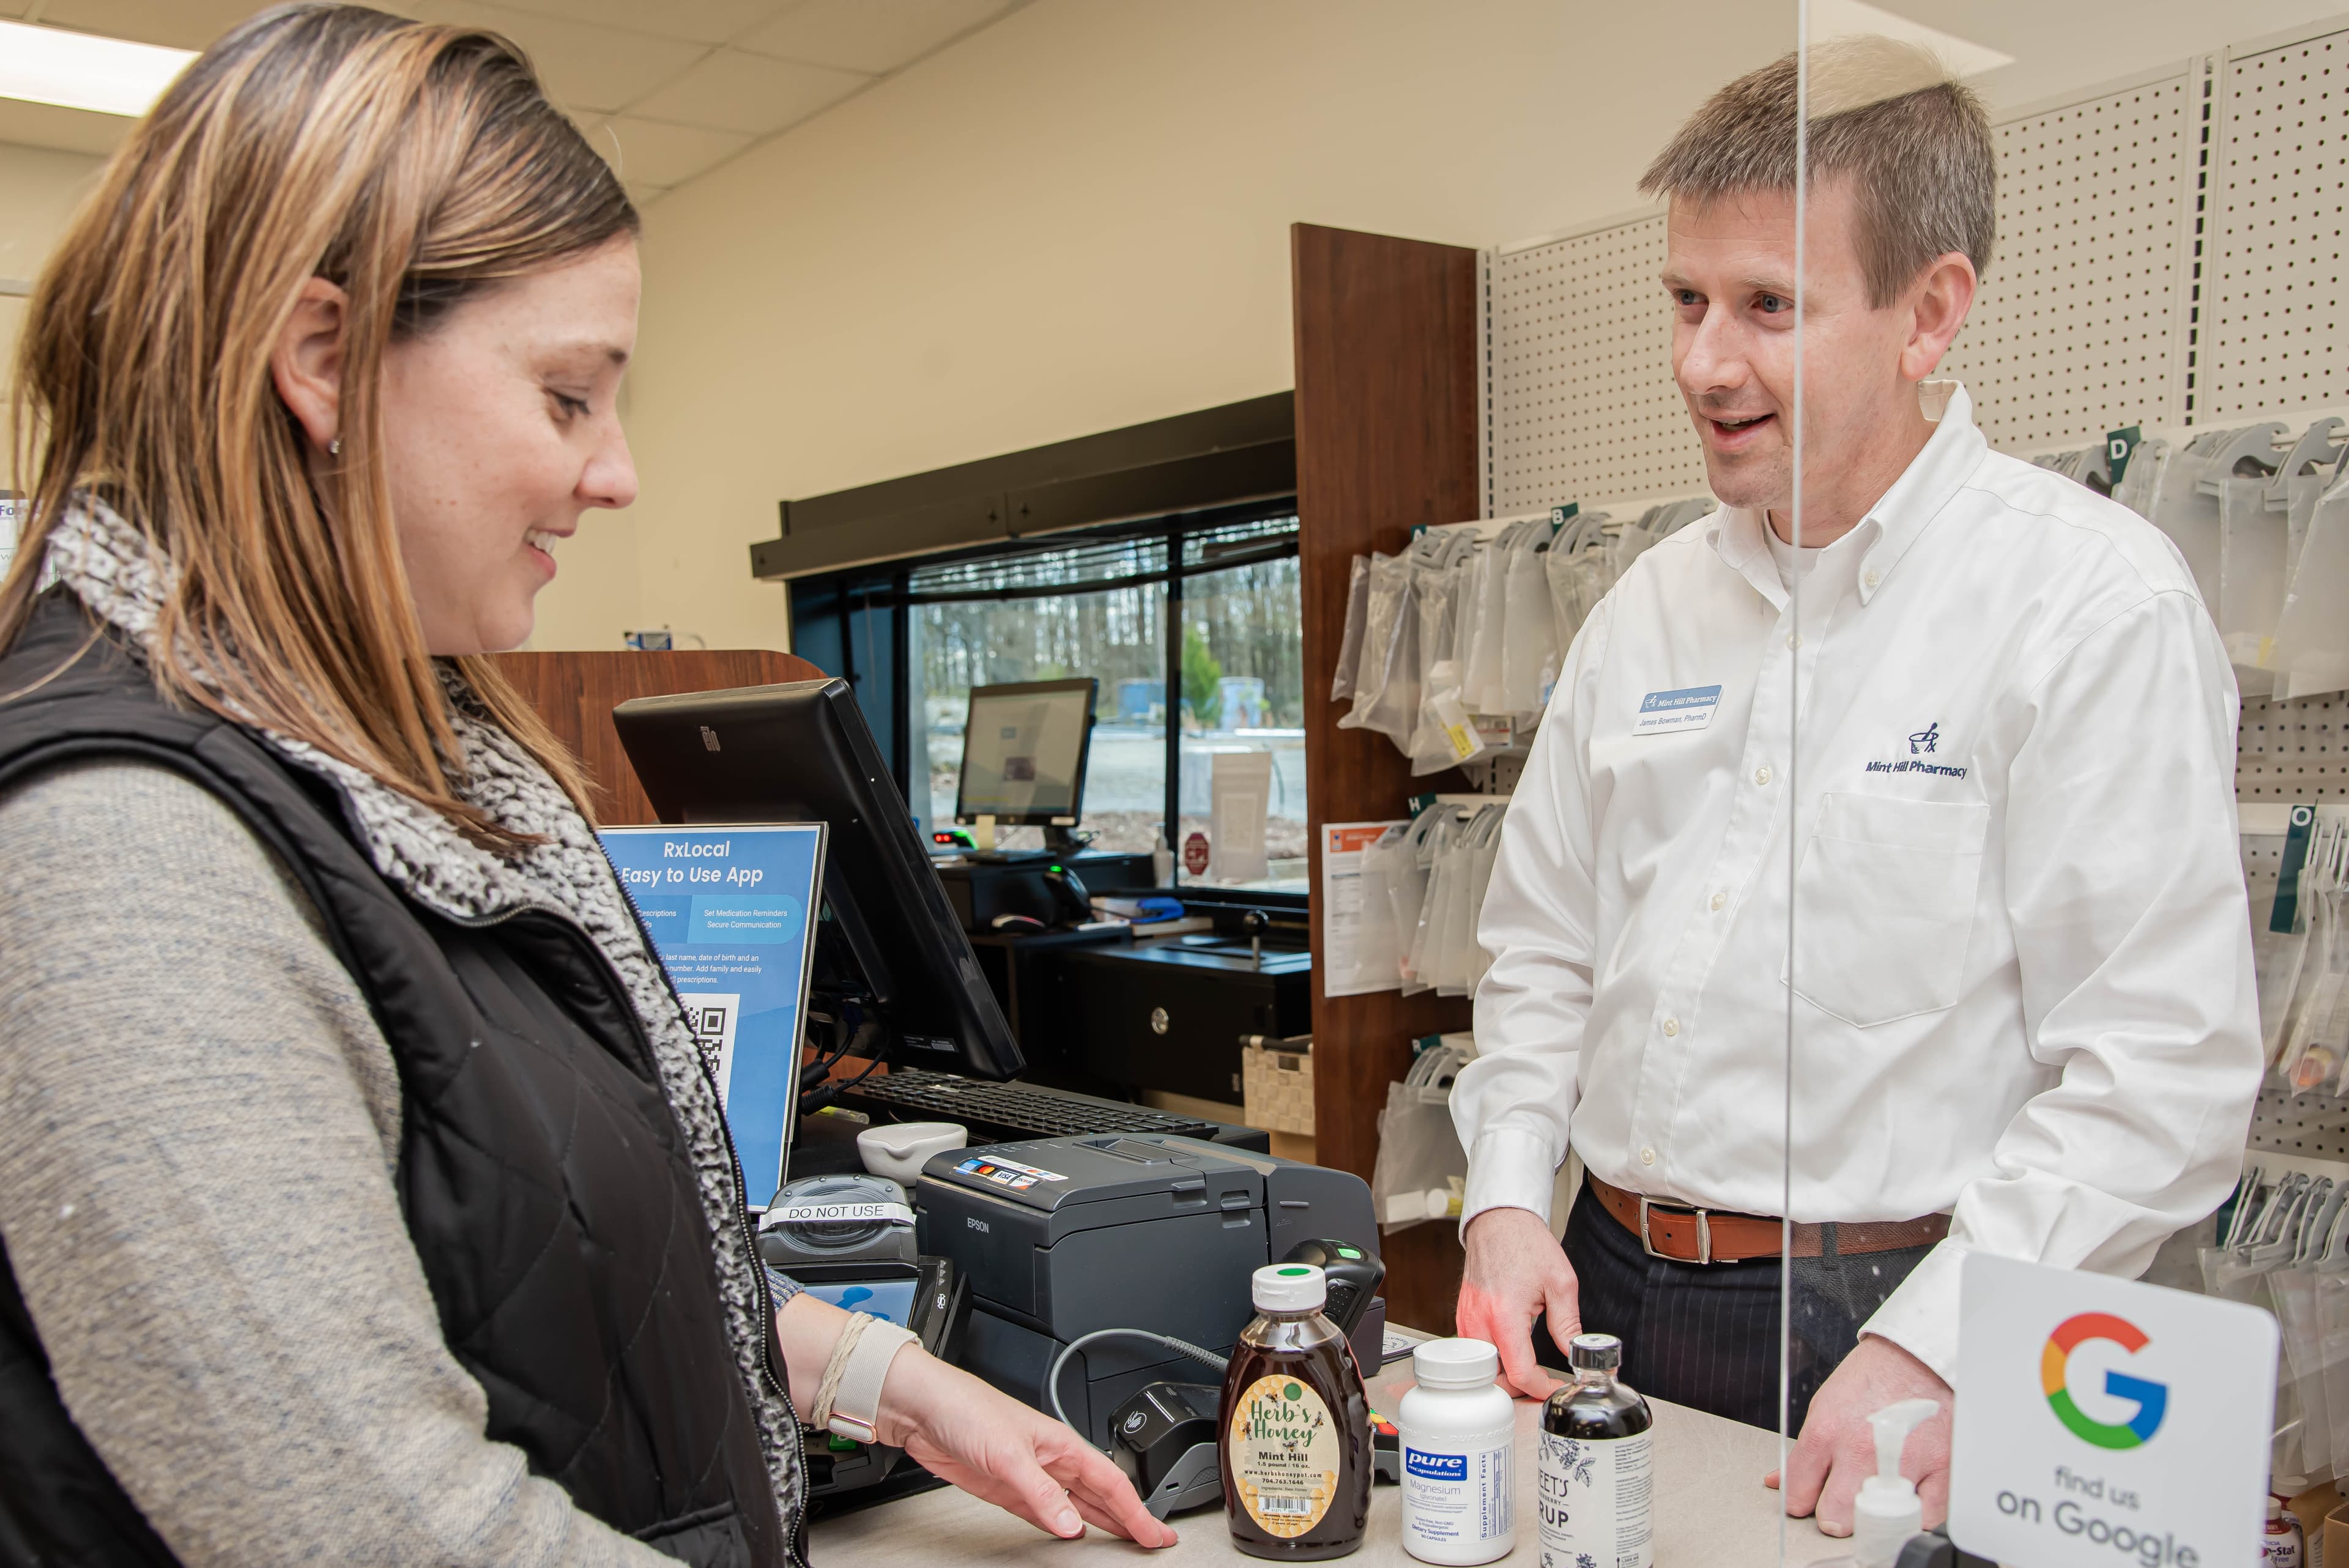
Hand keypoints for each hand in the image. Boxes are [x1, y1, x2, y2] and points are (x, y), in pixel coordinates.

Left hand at [874, 1346, 1178, 1547]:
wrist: (924, 1409)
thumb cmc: (966, 1408)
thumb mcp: (1008, 1453)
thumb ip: (1041, 1493)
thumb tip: (1071, 1525)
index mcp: (1061, 1444)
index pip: (1111, 1483)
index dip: (1138, 1510)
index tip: (1157, 1533)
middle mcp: (1050, 1459)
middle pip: (1100, 1495)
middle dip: (1129, 1518)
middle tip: (1152, 1540)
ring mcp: (1029, 1474)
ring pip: (1077, 1504)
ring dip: (1102, 1522)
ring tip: (1124, 1540)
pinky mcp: (1006, 1487)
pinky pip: (1044, 1512)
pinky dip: (1062, 1525)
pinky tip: (1071, 1534)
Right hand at [1457, 1206, 1578, 1398]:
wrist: (1500, 1221)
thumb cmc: (1526, 1244)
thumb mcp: (1561, 1283)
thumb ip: (1568, 1324)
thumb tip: (1575, 1353)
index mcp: (1504, 1316)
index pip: (1519, 1373)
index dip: (1541, 1389)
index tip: (1555, 1388)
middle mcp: (1479, 1321)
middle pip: (1495, 1378)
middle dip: (1521, 1388)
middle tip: (1544, 1381)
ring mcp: (1467, 1319)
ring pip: (1482, 1368)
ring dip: (1504, 1374)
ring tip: (1529, 1368)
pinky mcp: (1463, 1316)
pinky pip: (1475, 1350)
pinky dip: (1492, 1359)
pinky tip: (1511, 1350)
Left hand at [1764, 1335, 1951, 1534]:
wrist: (1917, 1357)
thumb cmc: (1871, 1379)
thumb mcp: (1823, 1407)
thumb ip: (1804, 1452)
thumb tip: (1780, 1482)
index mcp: (1826, 1432)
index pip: (1799, 1492)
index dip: (1800, 1502)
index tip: (1807, 1502)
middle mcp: (1860, 1450)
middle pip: (1835, 1516)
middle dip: (1833, 1516)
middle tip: (1839, 1507)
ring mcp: (1902, 1462)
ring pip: (1878, 1522)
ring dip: (1873, 1520)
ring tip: (1872, 1505)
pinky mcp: (1939, 1469)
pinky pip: (1924, 1517)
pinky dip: (1915, 1516)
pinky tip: (1905, 1502)